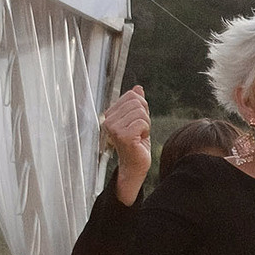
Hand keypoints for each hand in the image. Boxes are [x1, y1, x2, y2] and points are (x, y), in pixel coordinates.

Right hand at [98, 86, 152, 201]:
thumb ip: (137, 104)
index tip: (138, 123)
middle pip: (136, 102)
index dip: (142, 107)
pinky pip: (142, 122)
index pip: (132, 96)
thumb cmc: (136, 144)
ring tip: (139, 136)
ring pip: (140, 112)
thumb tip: (138, 88)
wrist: (134, 166)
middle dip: (144, 116)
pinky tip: (139, 140)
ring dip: (146, 124)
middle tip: (139, 130)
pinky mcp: (122, 136)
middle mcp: (108, 120)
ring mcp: (114, 128)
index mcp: (110, 114)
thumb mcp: (137, 120)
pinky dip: (146, 131)